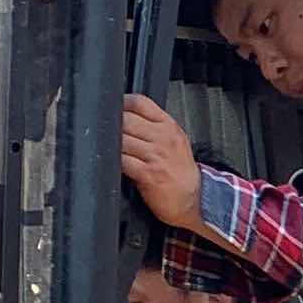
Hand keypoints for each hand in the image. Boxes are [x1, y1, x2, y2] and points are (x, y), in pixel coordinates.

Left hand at [121, 93, 206, 229]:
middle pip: (126, 119)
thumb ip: (154, 126)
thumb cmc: (180, 172)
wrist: (193, 199)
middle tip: (110, 134)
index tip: (115, 111)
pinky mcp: (148, 174)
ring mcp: (156, 156)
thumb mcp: (175, 140)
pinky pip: (122, 161)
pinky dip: (114, 161)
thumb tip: (127, 116)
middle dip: (114, 126)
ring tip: (112, 150)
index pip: (140, 103)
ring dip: (112, 145)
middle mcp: (163, 138)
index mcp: (169, 126)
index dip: (122, 104)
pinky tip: (116, 164)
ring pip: (121, 139)